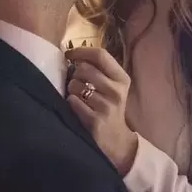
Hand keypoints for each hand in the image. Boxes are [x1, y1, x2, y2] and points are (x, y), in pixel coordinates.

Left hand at [65, 46, 137, 174]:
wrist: (115, 140)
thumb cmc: (109, 108)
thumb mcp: (112, 87)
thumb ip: (98, 70)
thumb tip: (72, 53)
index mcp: (122, 79)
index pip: (100, 55)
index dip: (81, 51)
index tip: (69, 54)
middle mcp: (117, 91)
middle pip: (84, 69)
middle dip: (75, 74)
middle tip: (78, 83)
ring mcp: (106, 106)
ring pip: (75, 85)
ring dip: (72, 90)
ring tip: (79, 98)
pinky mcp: (95, 120)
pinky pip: (72, 102)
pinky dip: (70, 103)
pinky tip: (77, 109)